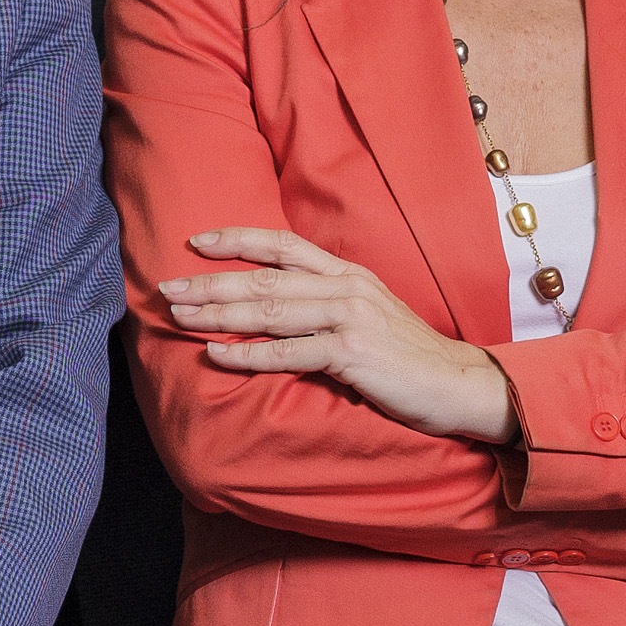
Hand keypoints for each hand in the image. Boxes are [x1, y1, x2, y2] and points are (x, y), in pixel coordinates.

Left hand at [160, 227, 514, 442]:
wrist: (459, 385)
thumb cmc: (407, 357)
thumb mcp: (367, 316)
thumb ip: (326, 305)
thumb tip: (276, 307)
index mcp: (348, 274)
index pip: (282, 245)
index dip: (237, 240)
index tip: (196, 242)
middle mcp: (346, 287)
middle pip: (264, 278)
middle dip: (210, 282)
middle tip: (167, 288)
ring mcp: (350, 317)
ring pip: (269, 310)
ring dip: (218, 315)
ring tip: (179, 318)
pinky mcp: (352, 353)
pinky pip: (288, 353)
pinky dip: (249, 354)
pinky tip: (218, 355)